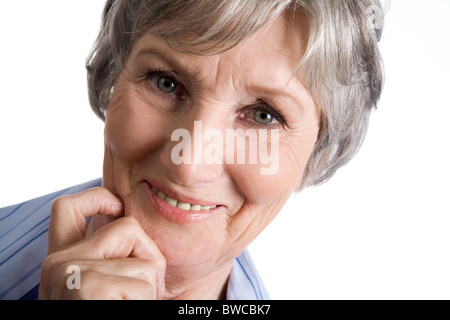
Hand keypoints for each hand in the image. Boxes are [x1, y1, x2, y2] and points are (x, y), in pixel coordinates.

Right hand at [38, 187, 165, 299]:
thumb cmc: (106, 309)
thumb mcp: (102, 284)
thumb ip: (109, 256)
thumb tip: (129, 221)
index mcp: (61, 259)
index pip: (66, 207)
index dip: (97, 197)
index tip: (119, 206)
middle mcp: (57, 263)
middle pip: (128, 227)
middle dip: (150, 257)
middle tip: (149, 290)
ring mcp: (69, 273)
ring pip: (144, 261)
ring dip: (150, 289)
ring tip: (132, 304)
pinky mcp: (86, 287)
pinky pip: (143, 283)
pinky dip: (148, 300)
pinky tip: (129, 309)